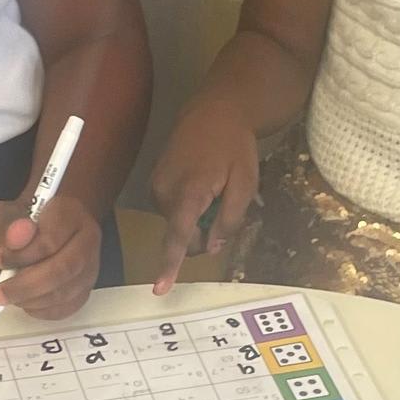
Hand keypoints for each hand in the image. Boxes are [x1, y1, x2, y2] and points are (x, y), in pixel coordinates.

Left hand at [0, 190, 99, 321]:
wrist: (52, 223)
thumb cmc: (25, 220)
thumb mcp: (6, 213)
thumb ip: (7, 224)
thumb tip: (14, 239)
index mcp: (69, 214)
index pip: (50, 241)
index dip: (21, 256)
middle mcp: (87, 240)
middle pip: (63, 270)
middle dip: (26, 287)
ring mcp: (91, 266)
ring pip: (67, 292)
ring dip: (32, 300)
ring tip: (9, 297)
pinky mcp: (87, 287)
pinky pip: (69, 307)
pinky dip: (44, 311)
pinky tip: (26, 304)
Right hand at [149, 95, 258, 294]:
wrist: (214, 109)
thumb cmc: (234, 146)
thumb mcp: (244, 184)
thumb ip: (229, 220)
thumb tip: (211, 247)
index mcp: (188, 194)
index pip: (177, 238)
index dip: (170, 266)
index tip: (159, 289)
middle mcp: (164, 192)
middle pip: (183, 234)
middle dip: (203, 231)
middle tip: (225, 203)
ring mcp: (156, 186)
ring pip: (178, 222)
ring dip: (197, 216)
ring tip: (214, 186)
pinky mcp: (154, 181)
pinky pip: (173, 208)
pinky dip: (189, 205)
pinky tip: (203, 182)